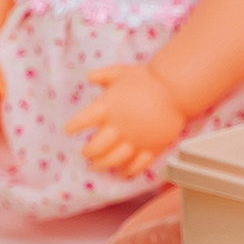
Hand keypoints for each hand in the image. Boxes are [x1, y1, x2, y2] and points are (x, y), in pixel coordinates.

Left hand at [62, 64, 186, 177]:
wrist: (175, 89)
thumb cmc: (147, 78)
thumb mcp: (121, 71)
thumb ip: (103, 75)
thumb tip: (89, 76)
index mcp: (107, 107)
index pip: (82, 121)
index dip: (73, 127)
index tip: (68, 130)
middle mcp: (117, 127)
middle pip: (95, 147)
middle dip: (88, 153)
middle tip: (85, 154)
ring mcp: (134, 140)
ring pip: (113, 160)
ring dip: (102, 165)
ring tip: (96, 166)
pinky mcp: (151, 148)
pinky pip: (136, 166)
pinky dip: (128, 171)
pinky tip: (123, 172)